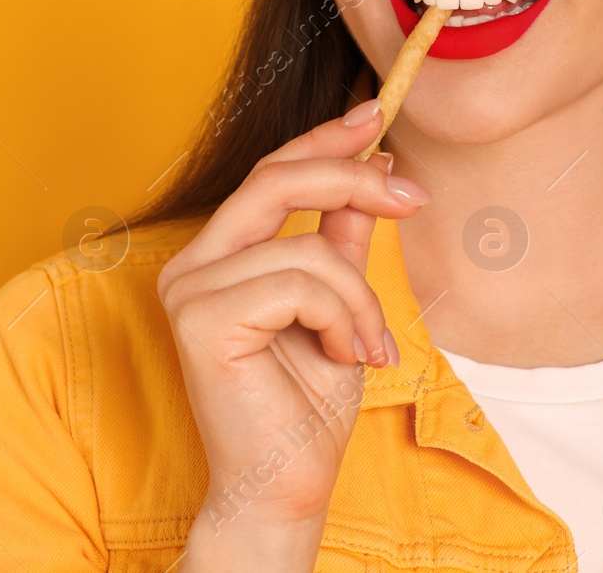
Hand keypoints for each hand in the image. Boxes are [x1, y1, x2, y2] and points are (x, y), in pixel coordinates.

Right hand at [157, 99, 429, 567]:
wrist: (286, 486)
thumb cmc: (306, 408)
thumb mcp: (340, 305)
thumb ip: (344, 239)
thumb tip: (375, 168)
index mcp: (219, 256)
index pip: (269, 174)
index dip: (323, 140)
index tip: (376, 116)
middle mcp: (193, 264)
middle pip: (275, 179)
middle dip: (354, 178)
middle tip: (413, 197)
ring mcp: (189, 289)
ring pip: (307, 248)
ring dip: (361, 300)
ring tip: (366, 347)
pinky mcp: (199, 319)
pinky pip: (300, 284)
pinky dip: (342, 320)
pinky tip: (342, 357)